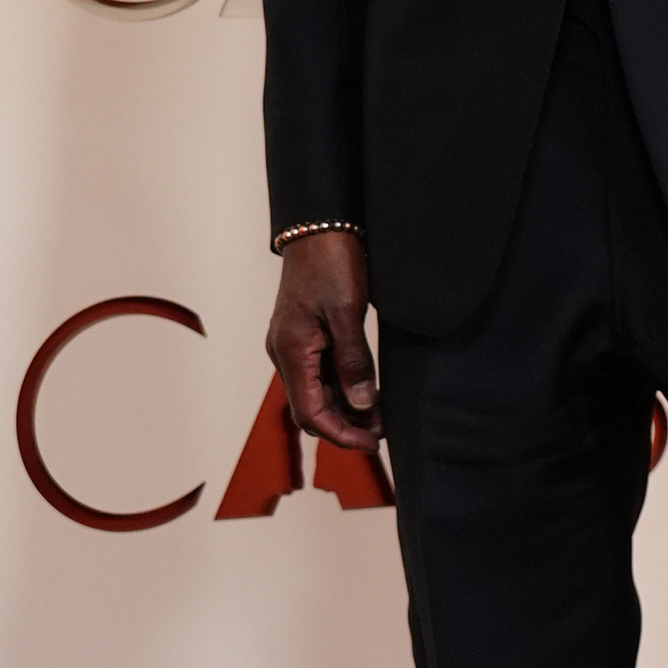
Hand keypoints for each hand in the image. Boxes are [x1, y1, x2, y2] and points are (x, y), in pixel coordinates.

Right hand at [264, 230, 380, 452]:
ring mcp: (293, 345)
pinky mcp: (304, 335)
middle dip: (345, 425)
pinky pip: (320, 373)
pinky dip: (342, 388)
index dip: (342, 434)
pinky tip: (368, 391)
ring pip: (316, 393)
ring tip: (381, 415)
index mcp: (290, 351)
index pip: (311, 413)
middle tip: (382, 431)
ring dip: (345, 408)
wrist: (318, 225)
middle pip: (311, 408)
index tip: (373, 442)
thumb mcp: (347, 312)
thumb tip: (363, 404)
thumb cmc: (330, 262)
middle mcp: (285, 353)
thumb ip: (354, 361)